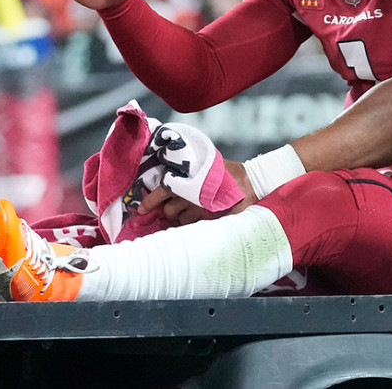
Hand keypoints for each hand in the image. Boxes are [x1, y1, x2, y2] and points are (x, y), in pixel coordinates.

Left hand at [136, 159, 257, 225]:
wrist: (251, 182)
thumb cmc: (226, 172)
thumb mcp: (206, 166)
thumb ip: (187, 173)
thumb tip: (165, 185)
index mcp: (189, 179)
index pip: (163, 190)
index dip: (150, 201)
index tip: (141, 209)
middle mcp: (193, 194)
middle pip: (169, 210)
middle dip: (170, 210)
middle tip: (178, 205)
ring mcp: (201, 208)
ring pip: (180, 220)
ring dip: (183, 216)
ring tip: (195, 208)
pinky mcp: (210, 218)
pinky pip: (193, 226)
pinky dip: (194, 221)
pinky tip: (202, 214)